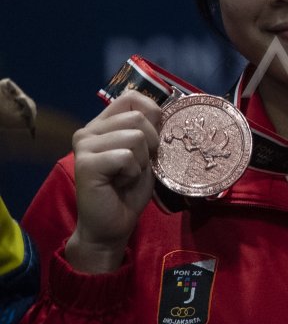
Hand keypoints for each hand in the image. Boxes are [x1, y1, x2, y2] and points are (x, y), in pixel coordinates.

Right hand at [67, 90, 161, 272]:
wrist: (112, 225)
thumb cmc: (129, 190)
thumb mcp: (146, 154)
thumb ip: (149, 131)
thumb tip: (167, 110)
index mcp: (102, 124)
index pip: (132, 98)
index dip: (153, 114)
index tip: (153, 140)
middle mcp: (88, 130)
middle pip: (138, 118)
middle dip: (151, 143)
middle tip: (139, 165)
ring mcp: (84, 145)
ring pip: (135, 136)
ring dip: (141, 161)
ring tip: (127, 175)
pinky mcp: (85, 163)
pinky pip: (126, 156)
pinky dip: (133, 172)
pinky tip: (120, 183)